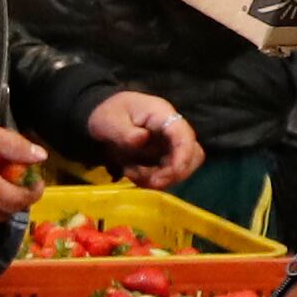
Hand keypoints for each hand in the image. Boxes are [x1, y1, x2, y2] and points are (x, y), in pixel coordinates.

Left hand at [86, 91, 204, 185]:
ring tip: (133, 174)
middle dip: (175, 173)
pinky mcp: (163, 157)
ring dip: (162, 178)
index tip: (171, 174)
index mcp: (162, 114)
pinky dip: (152, 179)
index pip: (184, 135)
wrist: (104, 117)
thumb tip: (142, 139)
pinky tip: (132, 172)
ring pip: (182, 167)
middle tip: (150, 182)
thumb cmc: (108, 114)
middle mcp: (172, 130)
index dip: (183, 156)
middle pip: (193, 154)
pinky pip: (166, 173)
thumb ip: (124, 131)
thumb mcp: (108, 121)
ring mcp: (169, 145)